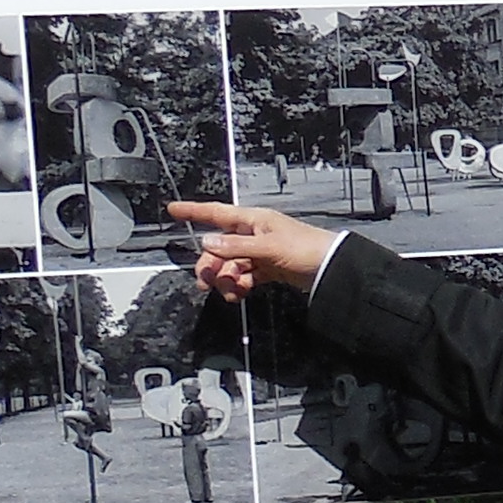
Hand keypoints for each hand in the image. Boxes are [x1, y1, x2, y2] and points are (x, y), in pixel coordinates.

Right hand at [165, 200, 336, 300]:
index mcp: (252, 220)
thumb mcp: (268, 247)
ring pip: (229, 265)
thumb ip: (237, 247)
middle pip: (218, 248)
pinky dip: (240, 285)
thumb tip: (208, 243)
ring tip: (235, 291)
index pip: (216, 213)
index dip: (194, 211)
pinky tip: (242, 293)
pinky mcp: (265, 269)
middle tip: (209, 283)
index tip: (173, 210)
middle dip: (212, 266)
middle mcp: (252, 234)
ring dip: (227, 279)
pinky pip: (243, 276)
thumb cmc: (305, 248)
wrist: (330, 268)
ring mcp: (258, 252)